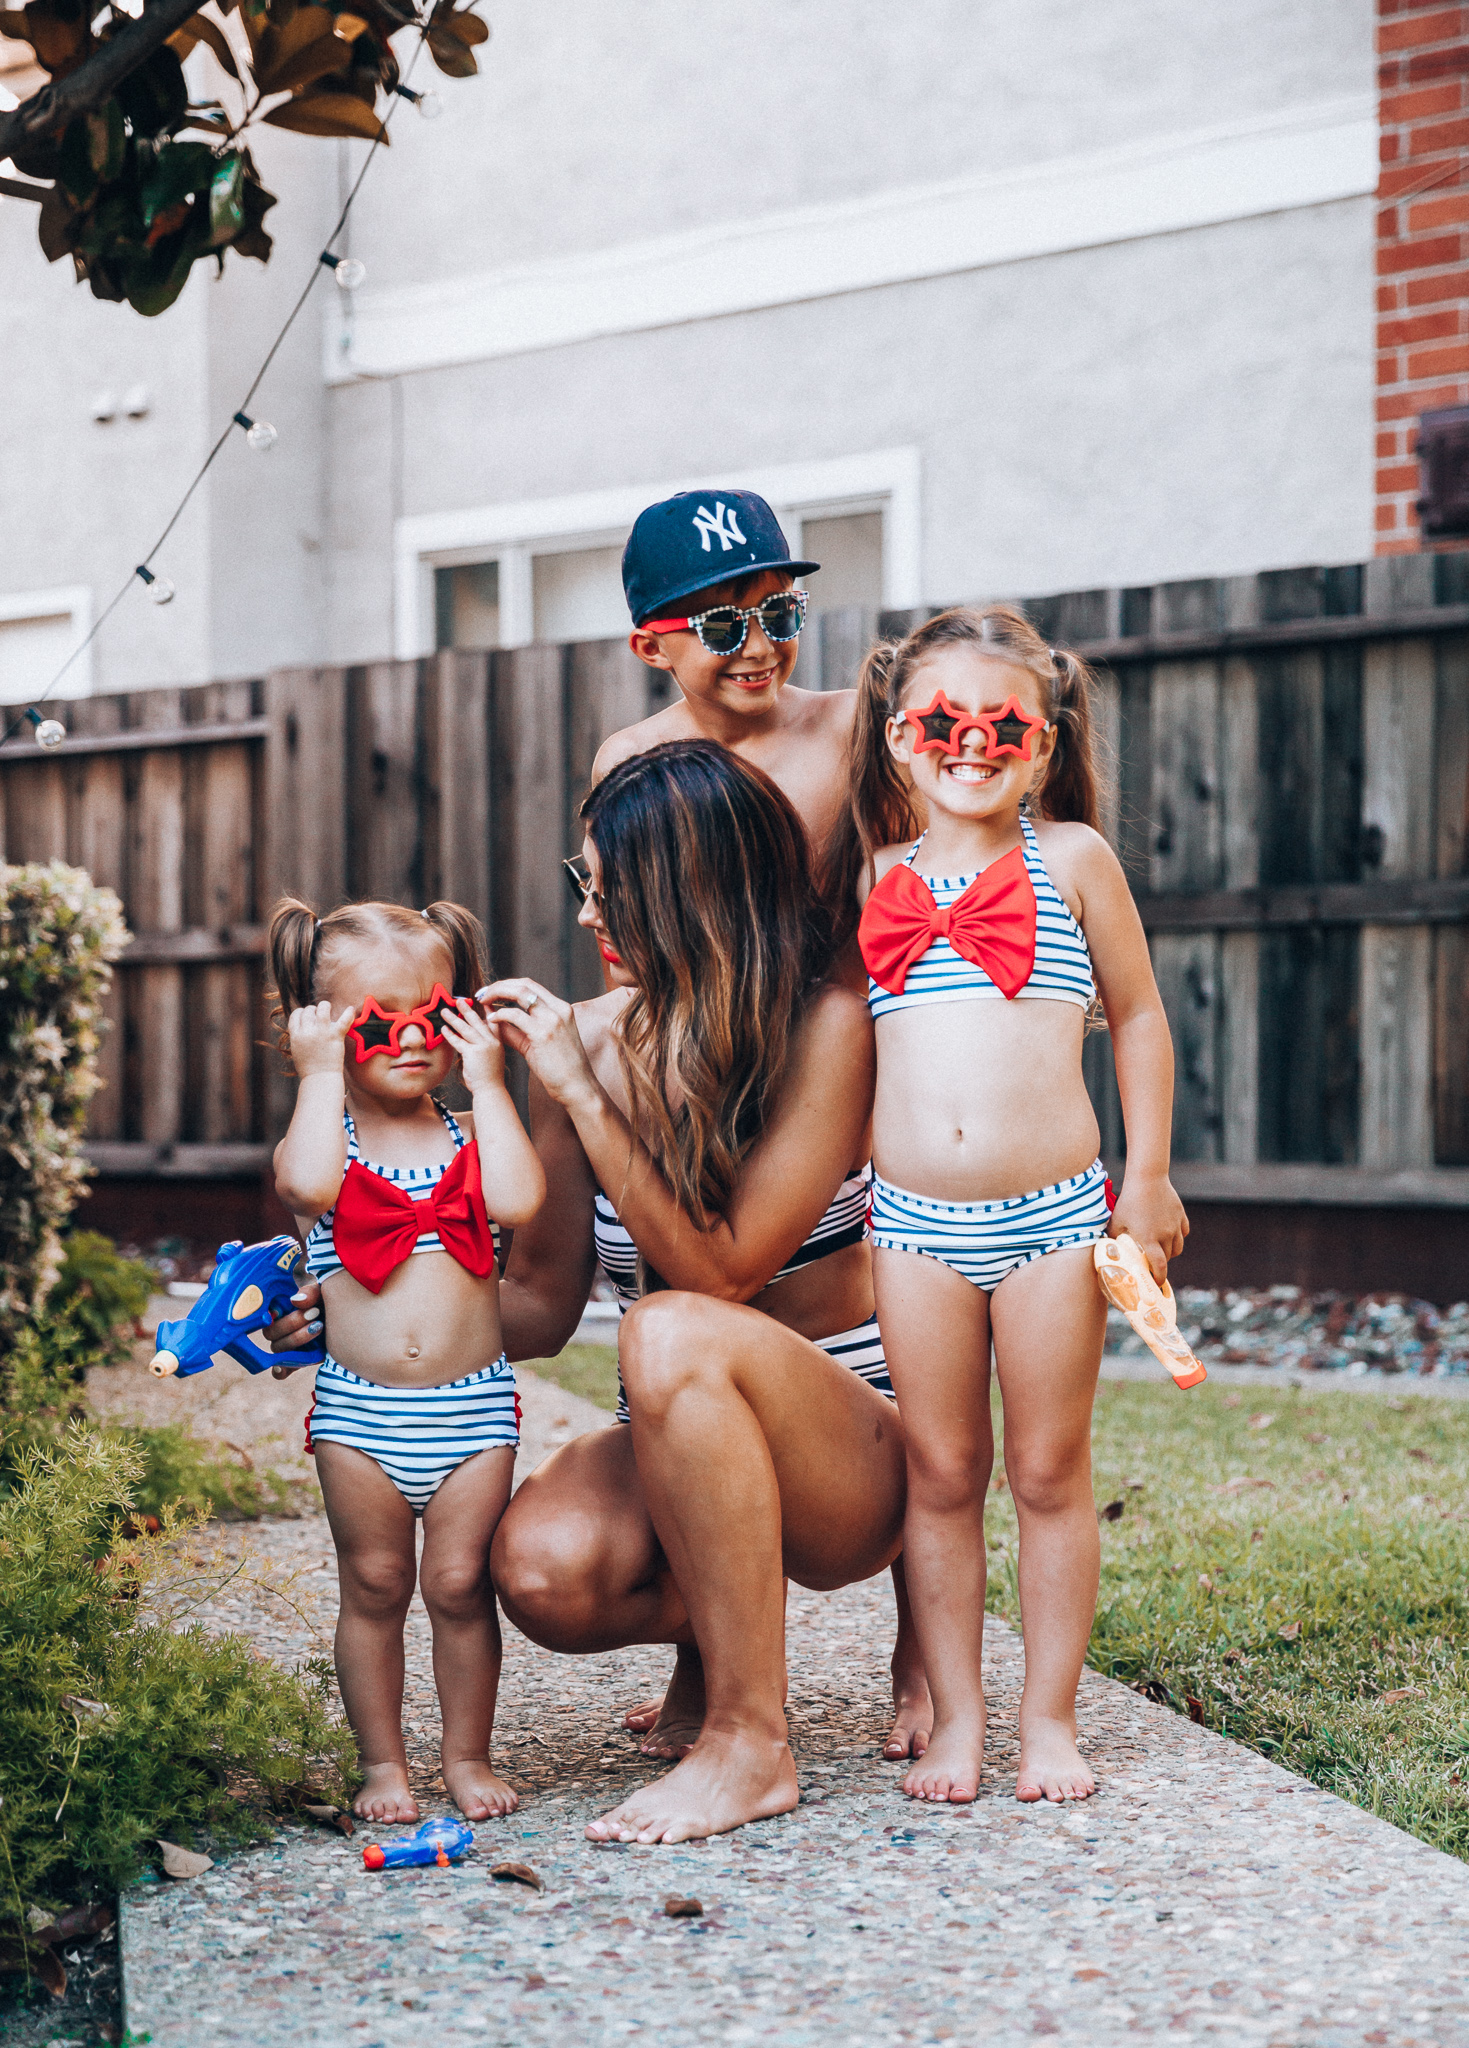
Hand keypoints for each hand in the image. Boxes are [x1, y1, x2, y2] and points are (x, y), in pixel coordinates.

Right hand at [264, 1280, 323, 1375]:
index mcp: (281, 1310)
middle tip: (315, 1313)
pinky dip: (280, 1370)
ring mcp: (288, 1347)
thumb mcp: (323, 1290)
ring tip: (320, 1326)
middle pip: (271, 1333)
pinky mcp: (298, 1361)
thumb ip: (310, 1290)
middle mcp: (281, 1329)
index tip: (281, 1310)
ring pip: (278, 1349)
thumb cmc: (330, 1301)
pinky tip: (283, 1367)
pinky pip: (280, 1370)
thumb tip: (296, 1300)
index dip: (269, 1313)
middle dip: (292, 1323)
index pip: (264, 1314)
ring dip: (297, 1338)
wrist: (348, 1319)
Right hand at [288, 1000, 353, 1077]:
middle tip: (319, 1016)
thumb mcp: (297, 1049)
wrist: (320, 1079)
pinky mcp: (336, 1035)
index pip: (296, 1014)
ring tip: (328, 1008)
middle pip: (309, 1010)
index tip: (306, 1016)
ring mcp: (322, 1032)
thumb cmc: (309, 1067)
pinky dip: (348, 1013)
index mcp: (295, 1035)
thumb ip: (299, 1036)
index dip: (301, 1012)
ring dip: (325, 1006)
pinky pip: (344, 1020)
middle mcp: (307, 1031)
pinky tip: (350, 1009)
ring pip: (323, 1008)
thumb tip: (303, 1024)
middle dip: (313, 1010)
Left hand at [439, 996, 505, 1091]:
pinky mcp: (472, 1053)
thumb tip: (470, 1038)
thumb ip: (484, 1046)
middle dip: (467, 1009)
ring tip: (445, 1011)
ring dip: (454, 1018)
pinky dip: (450, 1034)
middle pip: (477, 1021)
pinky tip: (443, 1029)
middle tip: (459, 1000)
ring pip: (466, 1029)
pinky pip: (458, 1041)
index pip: (493, 1022)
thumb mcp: (492, 1058)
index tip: (482, 1001)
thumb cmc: (489, 1078)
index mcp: (497, 1042)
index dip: (488, 1011)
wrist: (491, 1090)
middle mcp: (491, 1042)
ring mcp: (482, 1046)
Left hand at [474, 979, 599, 1112]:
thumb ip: (517, 1030)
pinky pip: (515, 1015)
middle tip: (482, 994)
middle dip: (499, 986)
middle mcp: (558, 1009)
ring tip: (483, 1002)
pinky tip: (491, 1020)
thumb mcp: (538, 1042)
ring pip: (519, 993)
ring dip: (497, 994)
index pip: (530, 986)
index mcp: (561, 1008)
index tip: (491, 993)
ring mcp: (552, 1019)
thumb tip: (494, 1021)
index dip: (507, 985)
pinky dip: (500, 1014)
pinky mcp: (543, 1033)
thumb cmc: (559, 1068)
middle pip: (523, 984)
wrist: (577, 1087)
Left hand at [1109, 1172, 1187, 1283]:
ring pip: (1178, 1247)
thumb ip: (1113, 1237)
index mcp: (1149, 1239)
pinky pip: (1183, 1232)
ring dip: (1171, 1251)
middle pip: (1168, 1257)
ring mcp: (1175, 1225)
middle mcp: (1165, 1235)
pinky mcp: (1181, 1216)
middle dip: (1161, 1263)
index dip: (1159, 1278)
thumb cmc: (1129, 1200)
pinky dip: (1178, 1236)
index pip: (1159, 1266)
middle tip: (1152, 1262)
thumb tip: (1108, 1250)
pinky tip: (1170, 1233)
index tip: (1157, 1283)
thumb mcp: (1116, 1221)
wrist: (1147, 1178)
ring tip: (1161, 1248)